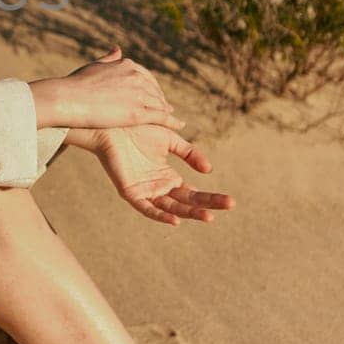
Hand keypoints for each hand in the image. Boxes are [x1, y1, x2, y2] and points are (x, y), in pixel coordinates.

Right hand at [29, 46, 183, 130]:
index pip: (145, 76)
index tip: (153, 94)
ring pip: (159, 104)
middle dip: (160, 99)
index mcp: (126, 65)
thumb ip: (109, 58)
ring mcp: (138, 95)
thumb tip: (118, 48)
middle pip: (155, 90)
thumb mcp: (94, 66)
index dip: (151, 87)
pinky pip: (159, 117)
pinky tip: (178, 126)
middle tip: (166, 108)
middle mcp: (136, 77)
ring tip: (172, 118)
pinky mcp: (137, 113)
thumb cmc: (75, 84)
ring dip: (167, 111)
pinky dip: (171, 121)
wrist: (68, 98)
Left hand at [72, 123, 235, 226]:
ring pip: (171, 208)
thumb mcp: (169, 139)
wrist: (112, 123)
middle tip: (230, 205)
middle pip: (187, 202)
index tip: (231, 201)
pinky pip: (146, 208)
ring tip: (209, 216)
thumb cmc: (138, 129)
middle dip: (208, 205)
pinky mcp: (130, 192)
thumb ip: (189, 153)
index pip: (194, 193)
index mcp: (167, 177)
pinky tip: (175, 220)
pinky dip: (160, 216)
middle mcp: (158, 187)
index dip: (211, 198)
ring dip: (189, 213)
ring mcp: (145, 191)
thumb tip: (209, 170)